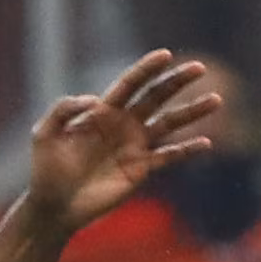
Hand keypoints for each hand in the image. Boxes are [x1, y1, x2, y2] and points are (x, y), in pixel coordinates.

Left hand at [26, 50, 222, 233]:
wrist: (53, 206)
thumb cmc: (45, 171)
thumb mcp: (44, 134)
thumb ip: (63, 110)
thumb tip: (95, 101)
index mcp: (103, 112)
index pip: (129, 84)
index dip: (146, 69)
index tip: (165, 55)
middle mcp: (123, 124)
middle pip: (156, 96)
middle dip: (177, 81)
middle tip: (199, 68)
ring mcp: (135, 146)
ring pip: (169, 123)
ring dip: (192, 111)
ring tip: (216, 100)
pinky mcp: (141, 169)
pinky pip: (169, 156)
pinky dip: (187, 150)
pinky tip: (206, 143)